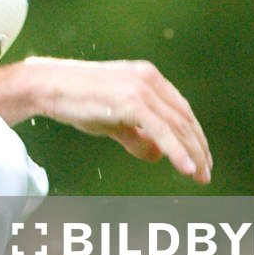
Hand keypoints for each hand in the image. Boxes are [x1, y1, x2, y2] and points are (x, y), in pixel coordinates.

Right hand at [25, 58, 212, 183]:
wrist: (47, 86)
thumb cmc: (76, 101)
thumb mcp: (113, 120)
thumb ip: (137, 136)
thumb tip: (158, 155)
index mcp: (148, 78)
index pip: (181, 109)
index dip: (194, 136)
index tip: (201, 158)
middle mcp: (150, 79)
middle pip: (185, 118)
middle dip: (199, 148)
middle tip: (205, 174)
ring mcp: (142, 89)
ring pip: (178, 126)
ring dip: (193, 154)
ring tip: (200, 176)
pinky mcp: (132, 102)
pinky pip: (162, 131)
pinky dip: (178, 151)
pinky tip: (188, 168)